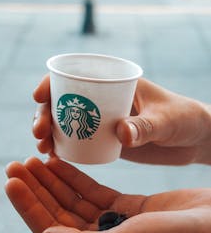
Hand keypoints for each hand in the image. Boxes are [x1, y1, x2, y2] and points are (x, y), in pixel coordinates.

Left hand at [5, 157, 210, 232]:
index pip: (51, 230)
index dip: (29, 205)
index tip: (11, 181)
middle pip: (58, 212)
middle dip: (36, 188)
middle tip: (15, 164)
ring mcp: (114, 222)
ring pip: (73, 199)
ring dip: (53, 180)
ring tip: (33, 159)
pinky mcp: (127, 206)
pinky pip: (93, 190)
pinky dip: (75, 177)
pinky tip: (61, 164)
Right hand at [32, 75, 210, 164]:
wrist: (193, 139)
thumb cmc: (184, 119)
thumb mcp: (167, 120)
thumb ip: (145, 126)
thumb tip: (120, 133)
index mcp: (115, 82)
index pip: (75, 76)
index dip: (51, 83)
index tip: (39, 97)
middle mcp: (104, 99)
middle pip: (63, 101)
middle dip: (45, 114)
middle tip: (39, 133)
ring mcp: (103, 120)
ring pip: (66, 122)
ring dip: (49, 132)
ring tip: (44, 148)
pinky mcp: (106, 139)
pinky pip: (78, 140)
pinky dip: (63, 146)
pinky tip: (54, 157)